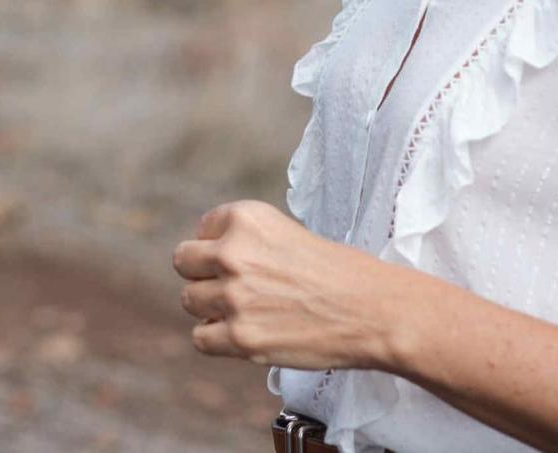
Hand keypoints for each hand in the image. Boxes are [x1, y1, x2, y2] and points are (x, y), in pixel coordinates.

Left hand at [172, 199, 396, 371]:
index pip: (203, 229)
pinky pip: (200, 338)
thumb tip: (211, 261)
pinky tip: (242, 334)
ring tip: (244, 311)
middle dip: (203, 274)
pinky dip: (217, 339)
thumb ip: (247, 242)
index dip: (218, 246)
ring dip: (210, 307)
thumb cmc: (341, 272)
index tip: (241, 259)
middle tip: (231, 286)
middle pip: (183, 261)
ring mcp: (234, 297)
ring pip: (189, 300)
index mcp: (246, 218)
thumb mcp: (287, 234)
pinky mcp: (240, 338)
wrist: (374, 311)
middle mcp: (233, 253)